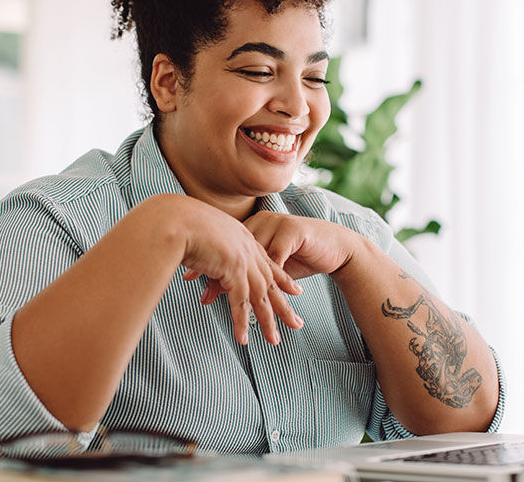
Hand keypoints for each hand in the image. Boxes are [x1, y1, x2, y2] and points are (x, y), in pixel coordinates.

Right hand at [174, 197, 303, 345]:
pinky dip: (241, 322)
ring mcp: (242, 260)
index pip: (266, 261)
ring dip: (268, 320)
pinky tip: (243, 338)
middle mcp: (247, 248)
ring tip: (274, 340)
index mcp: (242, 237)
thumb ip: (207, 245)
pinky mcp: (233, 271)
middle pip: (270, 282)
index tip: (294, 290)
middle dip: (283, 305)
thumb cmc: (179, 223)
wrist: (175, 219)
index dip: (281, 278)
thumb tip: (202, 255)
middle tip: (296, 323)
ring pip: (260, 296)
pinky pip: (240, 302)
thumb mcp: (201, 233)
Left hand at [197, 211, 360, 307]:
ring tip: (229, 301)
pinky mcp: (293, 232)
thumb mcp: (269, 264)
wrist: (335, 246)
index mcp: (252, 226)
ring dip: (242, 281)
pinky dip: (267, 278)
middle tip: (203, 295)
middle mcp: (262, 222)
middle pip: (235, 250)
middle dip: (219, 275)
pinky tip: (259, 293)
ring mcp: (277, 225)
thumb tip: (216, 288)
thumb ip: (246, 271)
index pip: (224, 245)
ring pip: (253, 257)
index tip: (189, 277)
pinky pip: (276, 258)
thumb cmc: (300, 255)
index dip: (207, 262)